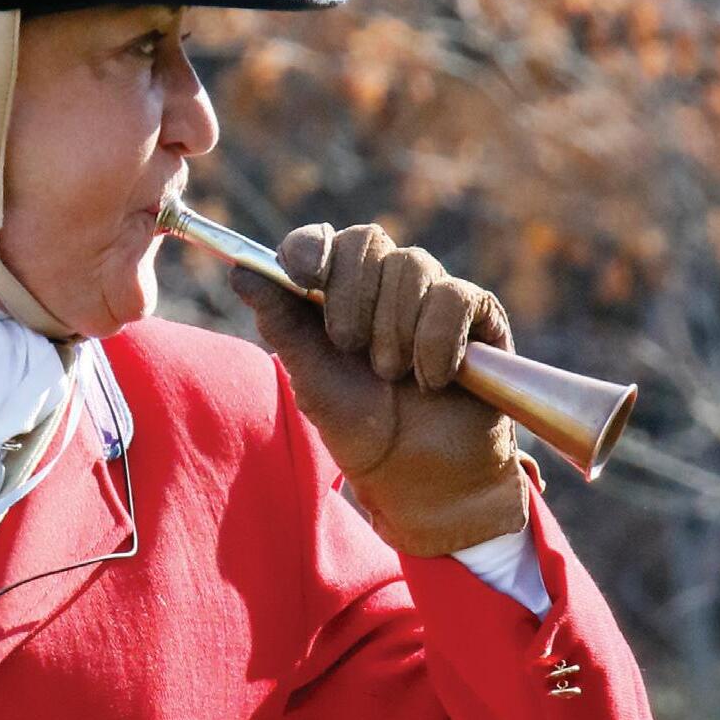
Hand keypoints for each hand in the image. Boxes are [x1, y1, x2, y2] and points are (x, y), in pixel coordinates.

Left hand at [239, 221, 527, 555]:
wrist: (424, 479)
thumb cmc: (365, 431)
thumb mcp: (313, 382)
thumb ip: (281, 325)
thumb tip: (240, 272)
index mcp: (339, 294)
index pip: (321, 240)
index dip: (310, 246)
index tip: (304, 275)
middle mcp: (385, 283)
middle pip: (367, 239)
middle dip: (353, 296)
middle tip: (352, 349)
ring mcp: (433, 294)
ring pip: (412, 265)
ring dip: (395, 330)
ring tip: (395, 377)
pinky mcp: (478, 314)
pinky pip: (454, 297)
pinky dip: (437, 342)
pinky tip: (435, 379)